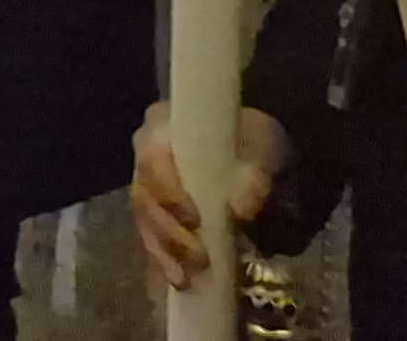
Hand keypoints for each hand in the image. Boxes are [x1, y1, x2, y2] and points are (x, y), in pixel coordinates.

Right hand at [131, 100, 287, 291]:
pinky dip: (162, 258)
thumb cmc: (253, 138)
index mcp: (162, 127)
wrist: (256, 145)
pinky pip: (150, 233)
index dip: (168, 192)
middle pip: (143, 195)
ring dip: (163, 250)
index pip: (151, 159)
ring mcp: (146, 182)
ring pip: (143, 219)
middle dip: (168, 231)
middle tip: (198, 257)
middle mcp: (144, 154)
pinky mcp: (155, 208)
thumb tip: (239, 210)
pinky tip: (177, 279)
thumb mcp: (263, 146)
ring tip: (185, 276)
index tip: (195, 219)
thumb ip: (253, 175)